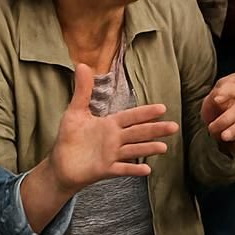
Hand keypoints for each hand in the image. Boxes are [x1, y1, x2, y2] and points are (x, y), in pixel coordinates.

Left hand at [47, 63, 177, 194]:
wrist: (60, 165)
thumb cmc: (69, 137)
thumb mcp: (75, 112)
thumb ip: (83, 90)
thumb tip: (83, 64)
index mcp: (110, 124)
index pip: (131, 116)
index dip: (145, 113)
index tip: (162, 108)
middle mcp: (115, 139)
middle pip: (138, 132)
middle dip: (156, 129)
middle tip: (174, 127)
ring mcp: (112, 155)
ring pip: (134, 150)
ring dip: (148, 149)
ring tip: (164, 148)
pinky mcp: (105, 169)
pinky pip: (121, 169)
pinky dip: (133, 170)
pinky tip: (147, 170)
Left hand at [201, 62, 234, 155]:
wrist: (212, 121)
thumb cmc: (213, 104)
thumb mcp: (210, 97)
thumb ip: (214, 96)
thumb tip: (218, 98)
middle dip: (227, 115)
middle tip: (211, 123)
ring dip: (229, 126)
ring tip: (212, 130)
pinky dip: (232, 133)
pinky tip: (223, 135)